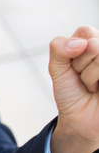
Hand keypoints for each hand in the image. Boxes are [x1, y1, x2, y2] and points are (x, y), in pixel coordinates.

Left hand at [49, 26, 98, 152]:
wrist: (79, 120)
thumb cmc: (71, 92)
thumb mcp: (57, 68)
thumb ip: (59, 48)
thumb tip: (79, 43)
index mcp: (94, 41)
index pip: (86, 32)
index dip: (73, 51)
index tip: (73, 67)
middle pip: (93, 45)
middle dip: (81, 66)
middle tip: (84, 79)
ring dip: (90, 76)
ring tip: (92, 86)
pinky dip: (96, 82)